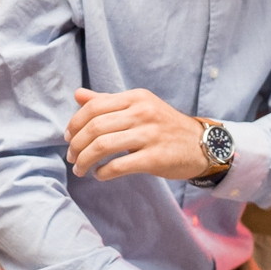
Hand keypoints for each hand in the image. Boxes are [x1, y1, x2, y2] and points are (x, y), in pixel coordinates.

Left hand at [66, 88, 212, 180]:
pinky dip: (103, 172)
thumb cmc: (165, 127)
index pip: (94, 106)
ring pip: (103, 146)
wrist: (203, 145)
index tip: (68, 137)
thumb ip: (108, 101)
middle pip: (95, 127)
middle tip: (72, 157)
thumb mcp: (139, 107)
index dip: (75, 123)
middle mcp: (142, 112)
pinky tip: (100, 175)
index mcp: (136, 98)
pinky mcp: (155, 157)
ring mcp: (150, 134)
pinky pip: (119, 165)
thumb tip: (77, 94)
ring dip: (85, 160)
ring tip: (80, 169)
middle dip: (77, 145)